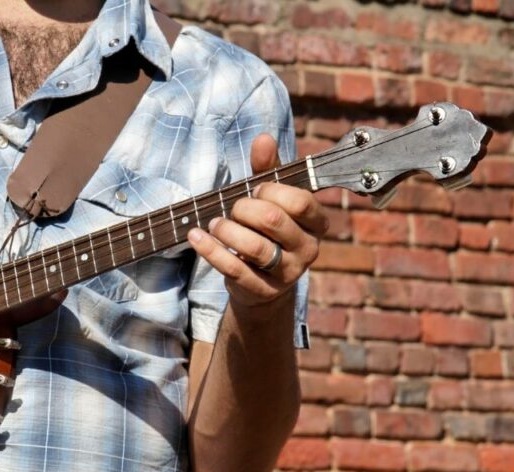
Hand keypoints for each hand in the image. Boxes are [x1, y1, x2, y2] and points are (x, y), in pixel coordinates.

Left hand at [187, 133, 329, 309]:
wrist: (260, 284)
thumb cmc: (267, 231)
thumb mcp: (271, 198)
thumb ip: (268, 169)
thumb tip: (263, 138)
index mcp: (316, 222)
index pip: (300, 200)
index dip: (272, 191)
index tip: (256, 190)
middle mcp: (308, 249)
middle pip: (274, 221)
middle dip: (245, 208)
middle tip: (233, 208)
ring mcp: (288, 273)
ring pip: (255, 248)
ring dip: (227, 230)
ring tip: (214, 223)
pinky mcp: (262, 290)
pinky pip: (234, 269)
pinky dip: (211, 250)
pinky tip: (196, 236)